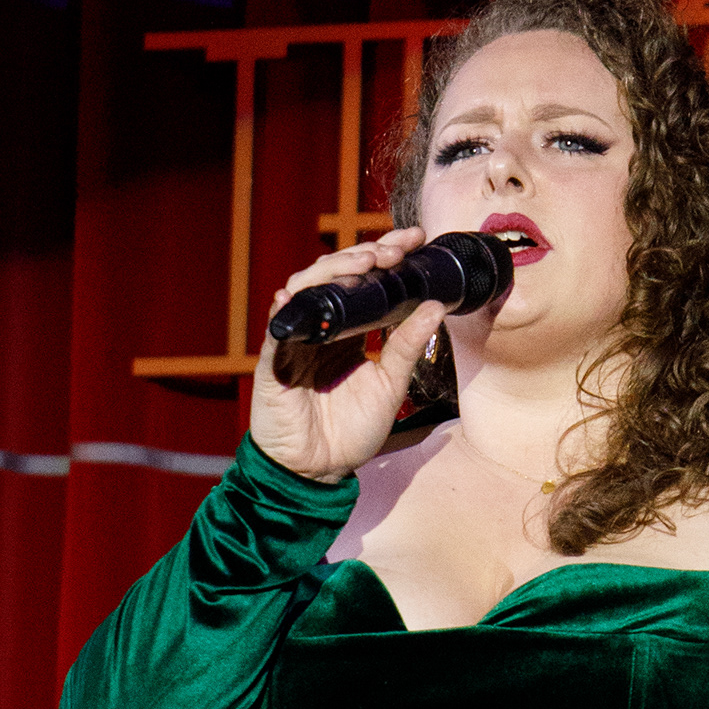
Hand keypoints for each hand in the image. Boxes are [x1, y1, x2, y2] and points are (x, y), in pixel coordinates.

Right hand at [249, 230, 443, 482]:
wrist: (319, 469)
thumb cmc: (352, 430)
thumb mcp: (390, 386)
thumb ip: (407, 347)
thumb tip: (436, 306)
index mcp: (351, 329)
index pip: (367, 280)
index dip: (386, 254)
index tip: (415, 239)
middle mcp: (323, 326)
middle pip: (336, 274)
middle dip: (363, 255)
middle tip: (391, 251)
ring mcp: (296, 338)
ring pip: (305, 289)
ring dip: (332, 271)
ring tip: (361, 264)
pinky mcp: (273, 359)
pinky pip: (278, 328)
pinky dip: (287, 308)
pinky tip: (296, 294)